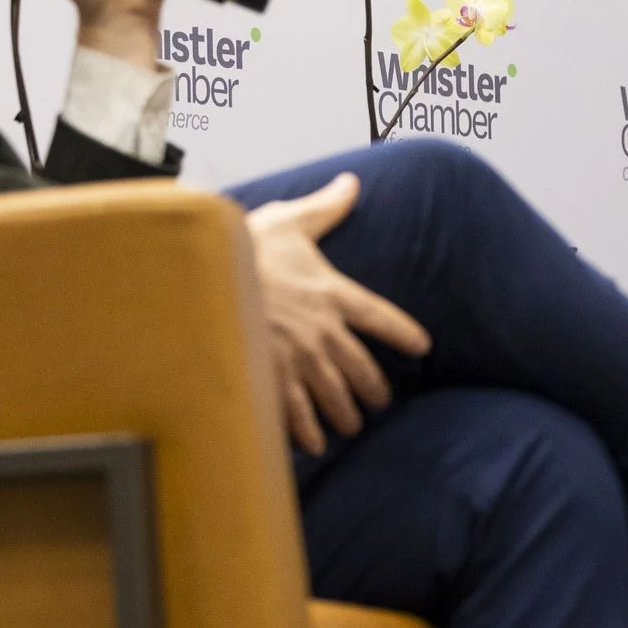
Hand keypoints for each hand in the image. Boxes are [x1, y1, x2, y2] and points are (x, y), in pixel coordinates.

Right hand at [247, 173, 432, 454]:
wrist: (204, 278)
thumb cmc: (245, 246)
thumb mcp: (289, 220)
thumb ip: (325, 207)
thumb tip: (351, 182)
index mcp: (332, 292)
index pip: (382, 317)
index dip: (404, 333)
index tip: (422, 347)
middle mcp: (322, 330)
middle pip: (361, 368)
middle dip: (372, 389)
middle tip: (379, 403)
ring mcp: (297, 358)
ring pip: (333, 396)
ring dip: (345, 414)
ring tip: (350, 426)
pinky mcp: (270, 377)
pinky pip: (296, 414)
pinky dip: (308, 432)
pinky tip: (315, 444)